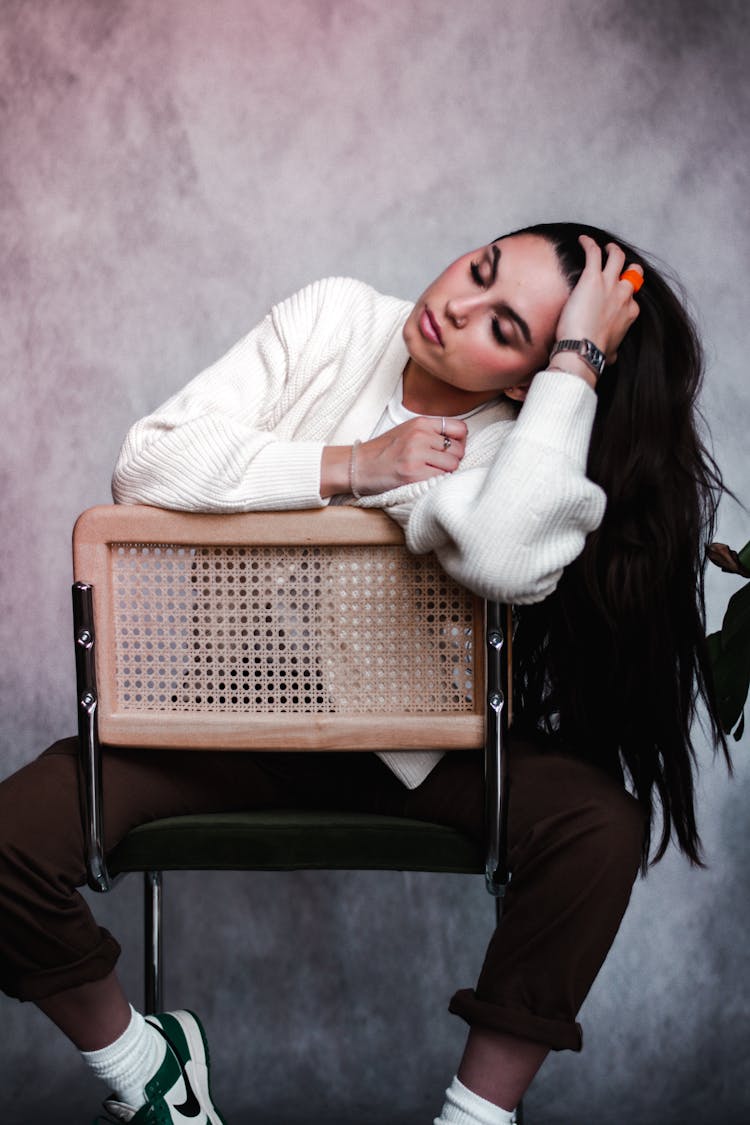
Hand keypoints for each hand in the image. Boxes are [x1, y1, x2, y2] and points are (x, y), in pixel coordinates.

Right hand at [355, 415, 467, 494]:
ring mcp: (417, 454)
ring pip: (453, 465)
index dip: (460, 442)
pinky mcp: (413, 473)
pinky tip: (423, 480)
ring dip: (445, 472)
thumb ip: (430, 432)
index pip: (460, 429)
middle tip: (438, 466)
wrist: (357, 465)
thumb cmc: (383, 451)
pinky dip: (436, 481)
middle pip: (459, 449)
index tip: (451, 450)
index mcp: (421, 422)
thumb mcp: (407, 431)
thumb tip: (459, 442)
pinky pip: (440, 478)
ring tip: (429, 473)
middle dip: (453, 460)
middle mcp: (421, 435)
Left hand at [553, 235, 642, 373]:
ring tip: (605, 247)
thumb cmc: (595, 354)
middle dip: (628, 268)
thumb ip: (613, 349)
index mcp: (630, 312)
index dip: (624, 295)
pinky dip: (589, 243)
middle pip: (633, 273)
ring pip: (618, 257)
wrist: (583, 350)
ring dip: (613, 250)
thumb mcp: (611, 353)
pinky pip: (594, 252)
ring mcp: (610, 284)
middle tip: (617, 264)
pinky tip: (582, 240)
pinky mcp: (593, 277)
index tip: (615, 294)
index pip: (632, 297)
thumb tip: (612, 356)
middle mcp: (624, 295)